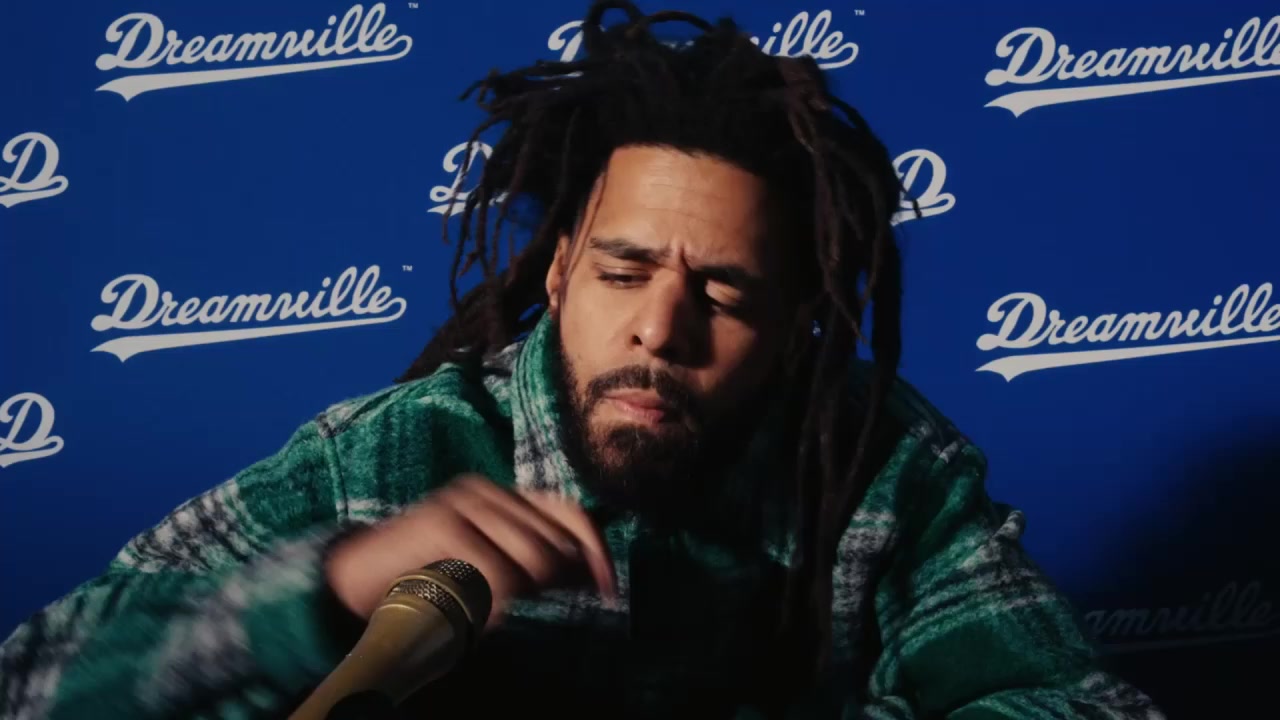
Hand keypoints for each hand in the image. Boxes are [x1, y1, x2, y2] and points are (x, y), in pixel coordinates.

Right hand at [324, 474, 616, 623]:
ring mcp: (467, 501)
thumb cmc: (427, 580)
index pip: (570, 513)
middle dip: (554, 582)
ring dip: (521, 594)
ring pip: (534, 556)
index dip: (596, 550)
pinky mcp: (445, 519)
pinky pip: (499, 569)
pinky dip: (499, 599)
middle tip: (526, 607)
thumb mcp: (492, 572)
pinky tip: (483, 613)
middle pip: (557, 539)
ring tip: (489, 608)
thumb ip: (536, 569)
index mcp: (506, 500)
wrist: (357, 580)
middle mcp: (491, 493)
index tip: (609, 590)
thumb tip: (589, 577)